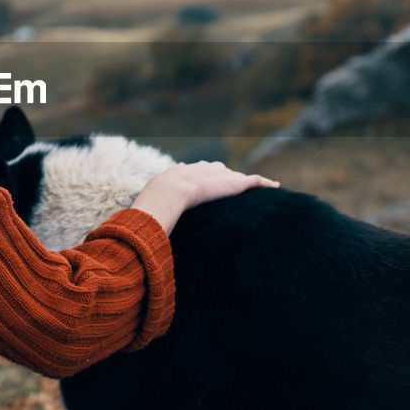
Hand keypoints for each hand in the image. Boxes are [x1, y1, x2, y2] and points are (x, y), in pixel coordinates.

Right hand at [131, 161, 278, 233]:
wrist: (169, 190)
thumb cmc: (156, 201)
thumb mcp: (150, 209)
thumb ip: (148, 221)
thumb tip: (134, 240)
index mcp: (182, 173)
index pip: (194, 172)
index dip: (199, 178)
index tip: (202, 184)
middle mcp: (201, 169)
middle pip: (215, 170)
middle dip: (220, 176)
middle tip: (225, 185)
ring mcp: (218, 175)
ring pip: (234, 176)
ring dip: (242, 182)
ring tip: (252, 186)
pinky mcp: (233, 183)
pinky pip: (253, 181)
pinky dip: (263, 184)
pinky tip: (274, 186)